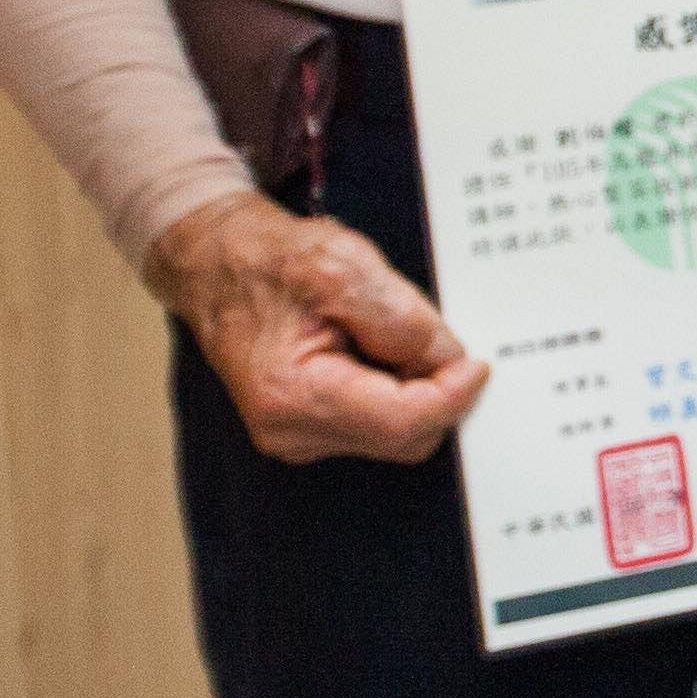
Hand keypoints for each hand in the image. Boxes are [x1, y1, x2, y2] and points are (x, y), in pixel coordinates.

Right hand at [143, 192, 489, 463]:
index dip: (453, 395)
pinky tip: (376, 347)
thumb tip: (450, 359)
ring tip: (385, 331)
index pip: (402, 422)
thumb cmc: (270, 262)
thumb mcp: (343, 266)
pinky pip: (379, 421)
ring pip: (397, 432)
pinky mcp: (310, 425)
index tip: (478, 363)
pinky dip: (396, 388)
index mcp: (294, 396)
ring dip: (414, 387)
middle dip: (435, 389)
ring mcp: (299, 433)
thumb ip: (401, 318)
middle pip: (406, 435)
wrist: (219, 264)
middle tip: (428, 333)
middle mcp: (291, 429)